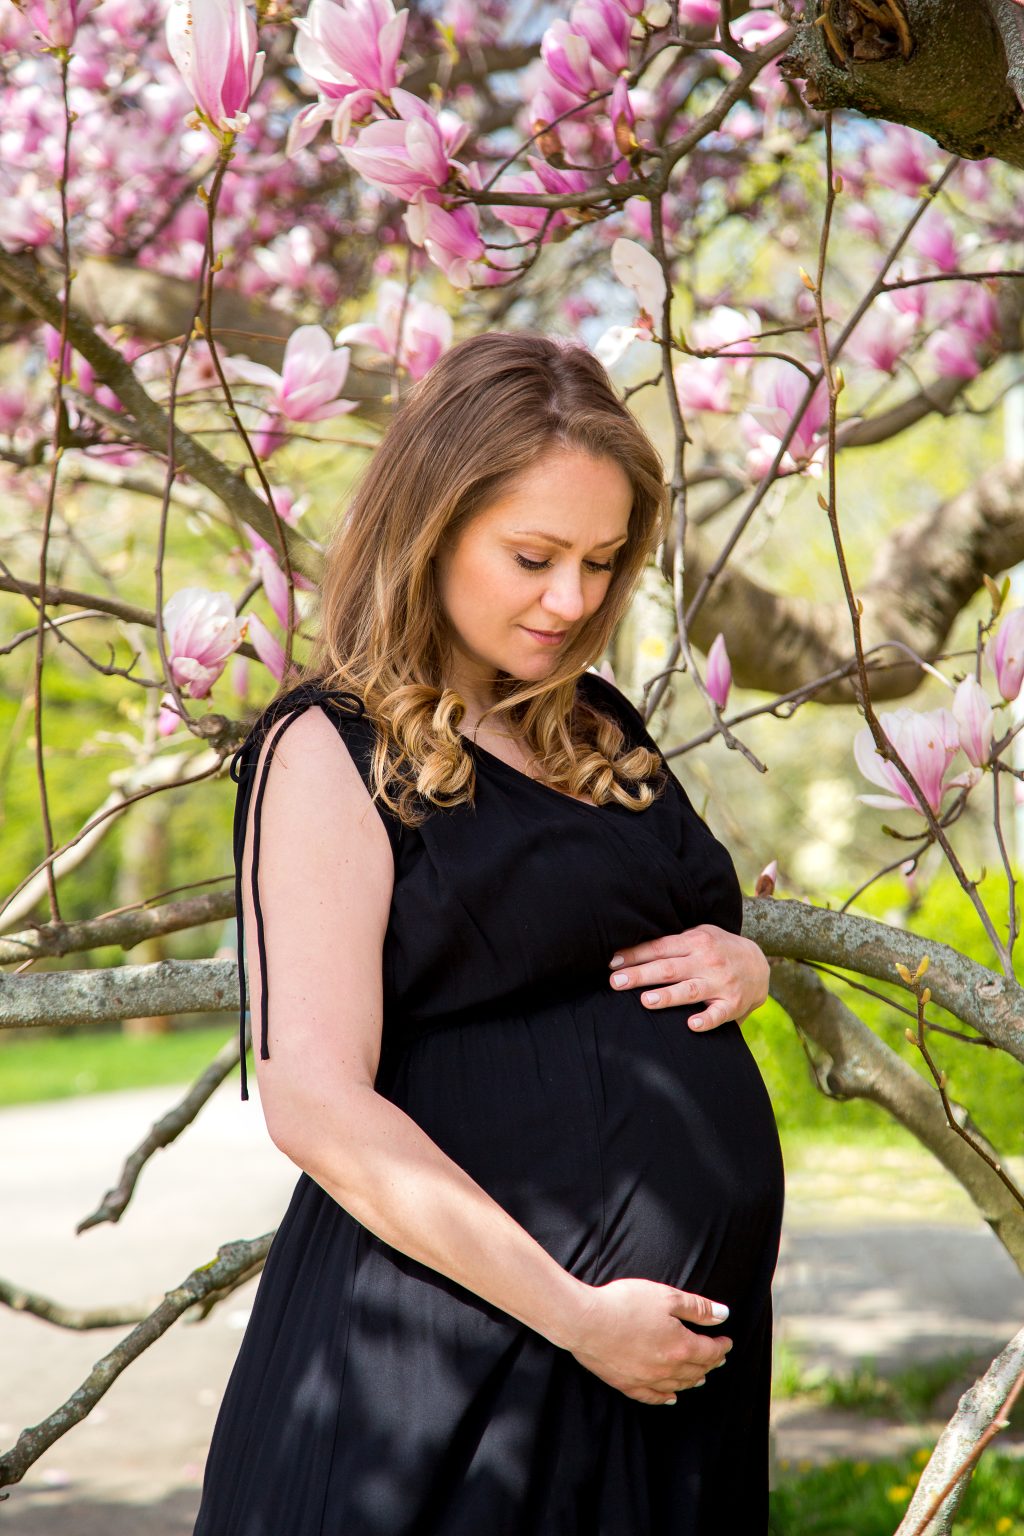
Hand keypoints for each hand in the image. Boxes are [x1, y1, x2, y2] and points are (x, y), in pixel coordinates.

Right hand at [566, 1278, 732, 1405]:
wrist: (585, 1321)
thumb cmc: (625, 1304)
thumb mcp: (666, 1296)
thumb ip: (697, 1307)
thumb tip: (723, 1315)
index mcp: (680, 1346)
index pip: (709, 1351)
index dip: (721, 1346)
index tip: (727, 1341)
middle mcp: (667, 1369)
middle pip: (696, 1370)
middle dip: (710, 1363)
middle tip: (717, 1357)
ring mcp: (646, 1379)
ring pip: (677, 1385)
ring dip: (692, 1380)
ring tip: (701, 1376)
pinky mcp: (626, 1384)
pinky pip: (652, 1397)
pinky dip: (665, 1397)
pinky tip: (671, 1397)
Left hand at [607, 925, 769, 1031]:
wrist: (759, 964)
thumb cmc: (718, 949)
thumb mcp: (699, 935)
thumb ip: (673, 942)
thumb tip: (633, 950)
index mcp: (695, 942)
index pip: (660, 948)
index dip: (635, 955)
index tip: (612, 963)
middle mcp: (707, 961)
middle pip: (669, 968)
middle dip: (641, 975)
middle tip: (616, 982)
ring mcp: (720, 983)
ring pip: (690, 990)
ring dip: (667, 996)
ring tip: (645, 1001)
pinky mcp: (732, 1004)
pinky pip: (718, 1014)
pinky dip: (706, 1019)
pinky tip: (691, 1024)